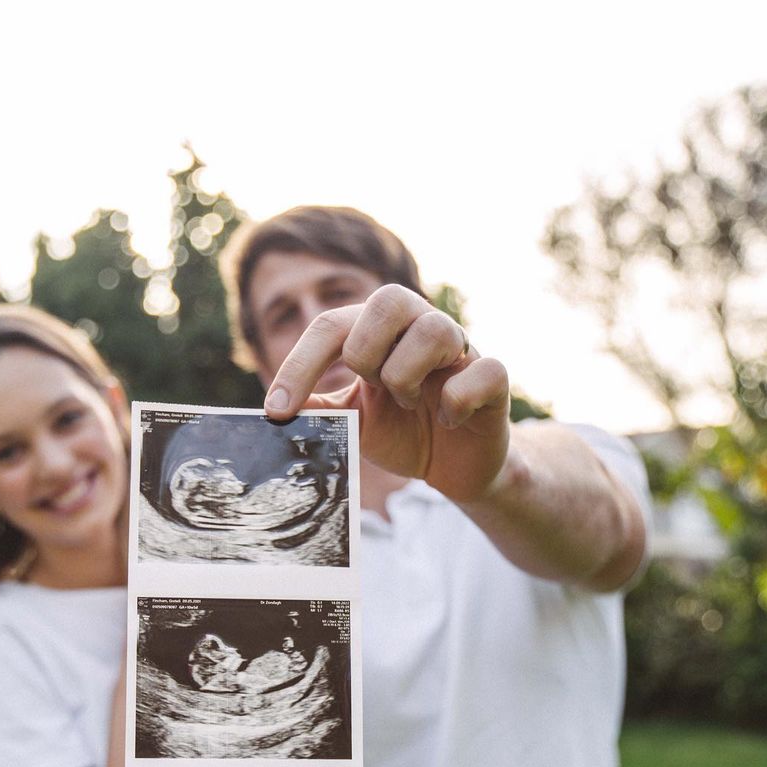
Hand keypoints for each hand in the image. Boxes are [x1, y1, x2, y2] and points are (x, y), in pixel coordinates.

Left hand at [264, 284, 510, 502]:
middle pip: (389, 298)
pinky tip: (448, 419)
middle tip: (369, 386)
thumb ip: (318, 410)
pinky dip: (457, 401)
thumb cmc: (403, 432)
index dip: (299, 366)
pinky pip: (482, 371)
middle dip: (366, 350)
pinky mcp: (493, 379)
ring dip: (409, 375)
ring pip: (436, 330)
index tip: (277, 412)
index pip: (332, 326)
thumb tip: (273, 410)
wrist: (454, 467)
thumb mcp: (353, 421)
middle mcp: (419, 328)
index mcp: (379, 332)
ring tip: (409, 404)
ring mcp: (460, 350)